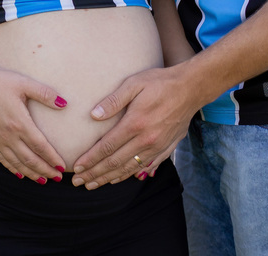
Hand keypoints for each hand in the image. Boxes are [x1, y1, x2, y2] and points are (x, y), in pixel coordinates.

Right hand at [0, 68, 67, 183]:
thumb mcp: (23, 84)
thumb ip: (44, 94)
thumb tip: (64, 103)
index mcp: (20, 123)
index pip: (41, 146)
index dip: (52, 158)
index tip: (62, 167)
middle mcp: (9, 136)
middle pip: (30, 160)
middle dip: (46, 170)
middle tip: (58, 178)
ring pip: (17, 164)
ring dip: (31, 174)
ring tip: (43, 180)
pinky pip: (3, 160)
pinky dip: (13, 169)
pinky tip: (20, 174)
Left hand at [71, 66, 197, 188]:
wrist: (191, 88)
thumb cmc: (159, 82)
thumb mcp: (134, 83)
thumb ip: (113, 100)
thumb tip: (93, 115)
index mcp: (135, 123)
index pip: (107, 147)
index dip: (90, 159)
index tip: (76, 168)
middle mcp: (146, 140)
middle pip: (115, 162)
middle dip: (94, 173)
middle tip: (78, 182)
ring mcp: (157, 146)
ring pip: (129, 168)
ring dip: (109, 178)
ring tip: (93, 184)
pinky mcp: (167, 148)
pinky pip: (146, 167)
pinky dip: (130, 175)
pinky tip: (119, 179)